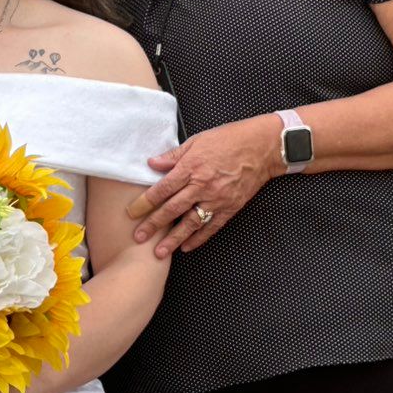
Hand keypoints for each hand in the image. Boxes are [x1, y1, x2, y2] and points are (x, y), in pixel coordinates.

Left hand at [128, 115, 281, 257]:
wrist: (261, 148)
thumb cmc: (228, 139)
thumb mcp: (197, 141)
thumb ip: (173, 155)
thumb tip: (152, 163)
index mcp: (191, 167)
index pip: (162, 189)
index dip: (145, 202)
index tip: (131, 213)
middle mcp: (202, 186)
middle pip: (172, 209)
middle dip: (153, 225)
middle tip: (138, 238)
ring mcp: (217, 199)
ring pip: (191, 223)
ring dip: (173, 239)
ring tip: (159, 252)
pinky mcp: (230, 207)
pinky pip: (212, 226)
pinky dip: (199, 238)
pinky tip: (186, 247)